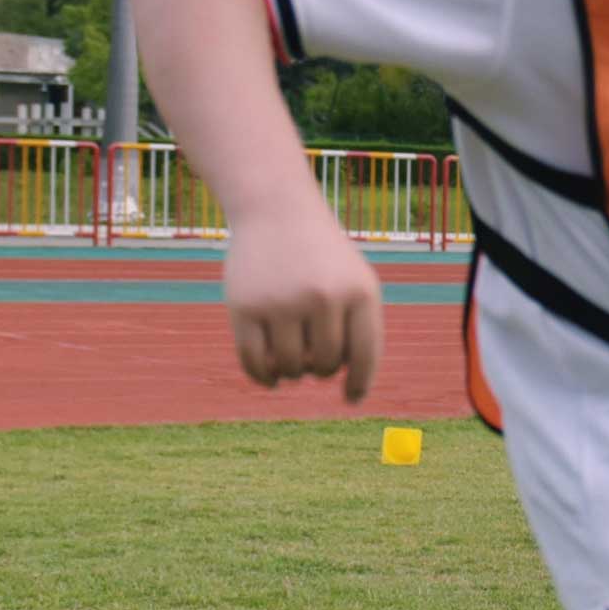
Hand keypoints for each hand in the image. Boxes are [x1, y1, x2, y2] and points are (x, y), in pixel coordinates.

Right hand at [222, 200, 383, 400]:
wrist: (276, 211)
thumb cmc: (323, 257)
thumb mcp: (355, 283)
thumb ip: (360, 331)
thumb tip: (353, 390)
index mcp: (358, 292)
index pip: (365, 354)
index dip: (360, 382)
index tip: (352, 398)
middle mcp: (322, 296)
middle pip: (325, 364)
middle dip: (321, 368)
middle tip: (315, 358)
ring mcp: (281, 301)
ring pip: (290, 367)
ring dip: (292, 372)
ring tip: (294, 357)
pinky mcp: (243, 306)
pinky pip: (253, 362)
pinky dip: (263, 378)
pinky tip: (271, 378)